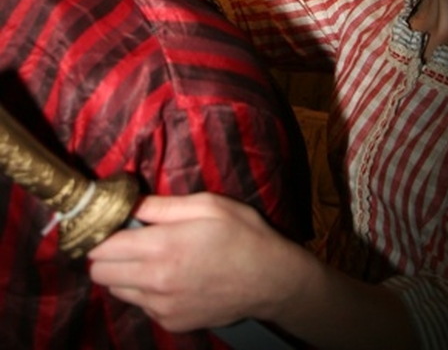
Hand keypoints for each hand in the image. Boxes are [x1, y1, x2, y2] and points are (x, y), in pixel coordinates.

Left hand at [89, 193, 290, 331]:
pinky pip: (141, 305)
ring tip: (151, 257)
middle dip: (107, 254)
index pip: (102, 248)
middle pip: (100, 273)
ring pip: (117, 291)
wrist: (270, 280)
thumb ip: (162, 206)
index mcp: (161, 247)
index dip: (101, 233)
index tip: (110, 224)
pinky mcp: (171, 322)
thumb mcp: (207, 205)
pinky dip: (146, 291)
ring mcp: (162, 307)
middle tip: (127, 239)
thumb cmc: (242, 234)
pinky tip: (171, 276)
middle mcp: (155, 282)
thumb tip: (129, 202)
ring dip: (124, 274)